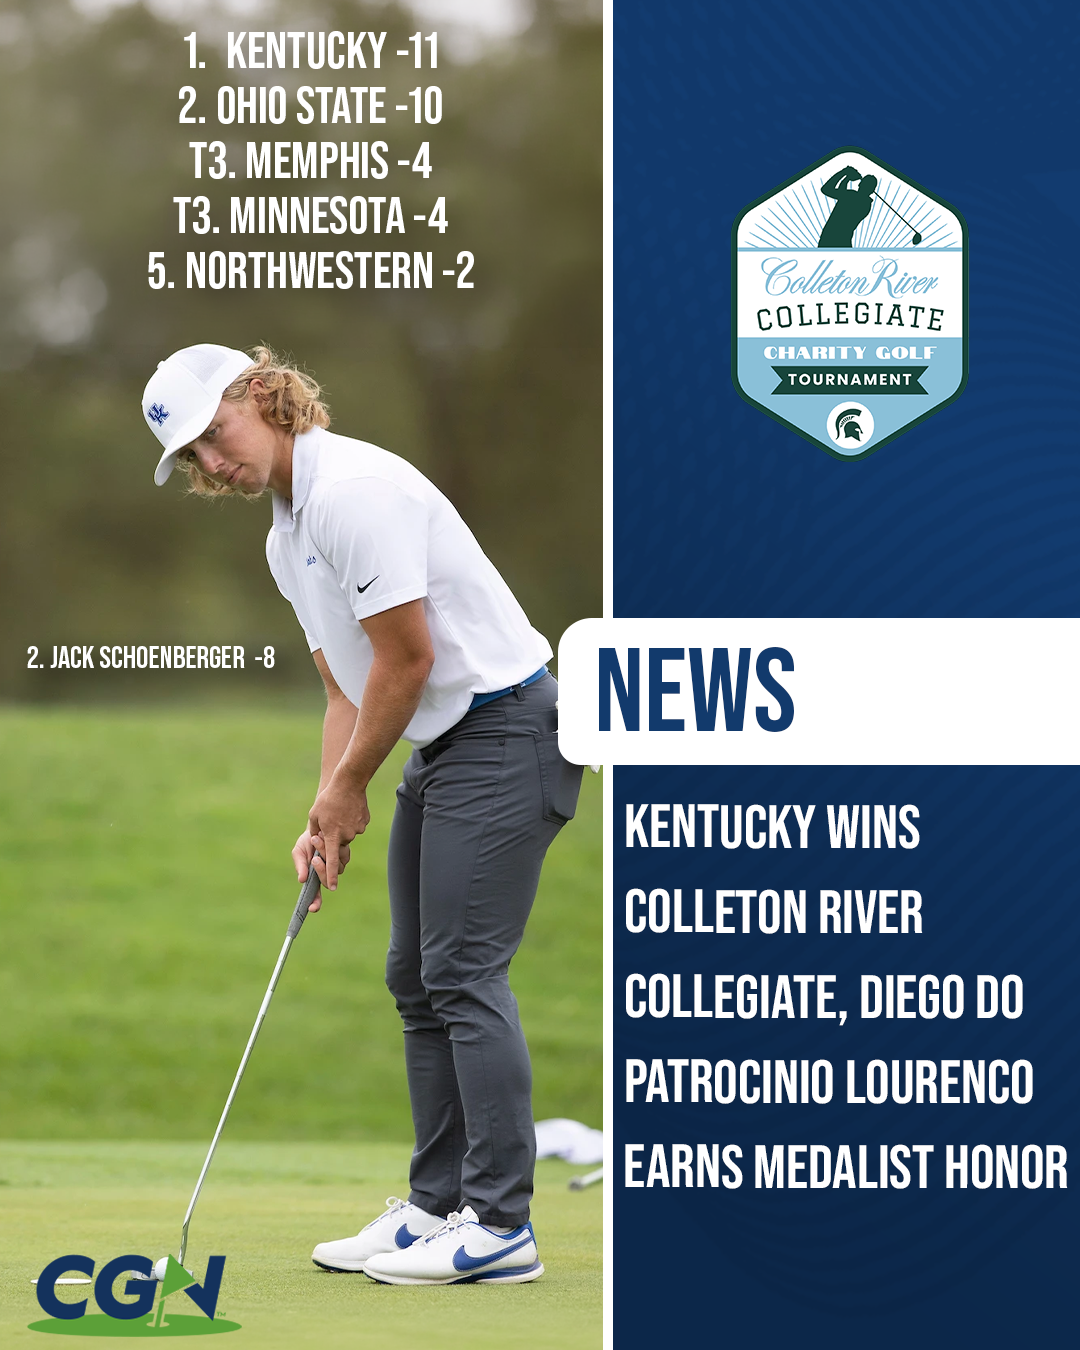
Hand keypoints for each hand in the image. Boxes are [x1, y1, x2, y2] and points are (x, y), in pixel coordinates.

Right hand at [292, 829, 350, 912]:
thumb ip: (300, 865)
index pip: (315, 895)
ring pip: (335, 868)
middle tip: (314, 858)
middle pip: (327, 882)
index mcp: (314, 877)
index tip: (312, 908)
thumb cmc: (306, 843)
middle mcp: (327, 874)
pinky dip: (333, 847)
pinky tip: (325, 837)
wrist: (318, 826)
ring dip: (325, 853)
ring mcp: (337, 866)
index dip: (315, 903)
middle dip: (321, 870)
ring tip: (315, 839)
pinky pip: (342, 857)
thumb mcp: (299, 852)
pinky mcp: (344, 856)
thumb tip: (302, 880)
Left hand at [307, 772, 368, 891]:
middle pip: (338, 844)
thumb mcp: (315, 815)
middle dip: (333, 837)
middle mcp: (346, 836)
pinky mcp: (364, 822)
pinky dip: (351, 820)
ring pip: (347, 834)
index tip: (331, 888)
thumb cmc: (328, 799)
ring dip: (341, 827)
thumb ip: (315, 832)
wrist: (349, 783)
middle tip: (330, 821)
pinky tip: (348, 808)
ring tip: (338, 811)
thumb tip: (317, 843)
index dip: (330, 875)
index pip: (331, 861)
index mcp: (332, 836)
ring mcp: (357, 829)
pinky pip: (355, 826)